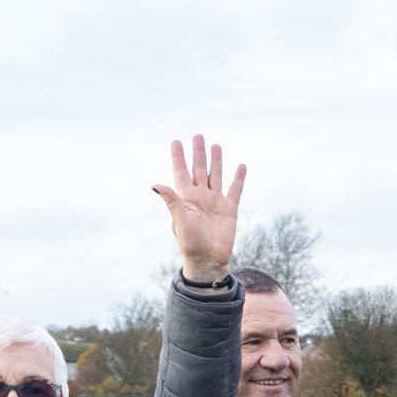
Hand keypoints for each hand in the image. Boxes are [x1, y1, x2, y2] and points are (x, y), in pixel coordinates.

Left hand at [152, 133, 241, 282]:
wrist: (208, 260)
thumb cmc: (190, 243)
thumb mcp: (180, 220)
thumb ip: (172, 200)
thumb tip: (155, 184)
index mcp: (186, 197)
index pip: (181, 172)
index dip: (178, 157)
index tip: (176, 141)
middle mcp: (200, 197)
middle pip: (199, 169)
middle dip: (198, 153)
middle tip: (198, 136)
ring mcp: (215, 202)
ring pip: (216, 176)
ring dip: (216, 161)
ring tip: (216, 146)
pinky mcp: (230, 209)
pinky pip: (235, 190)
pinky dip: (238, 178)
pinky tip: (241, 167)